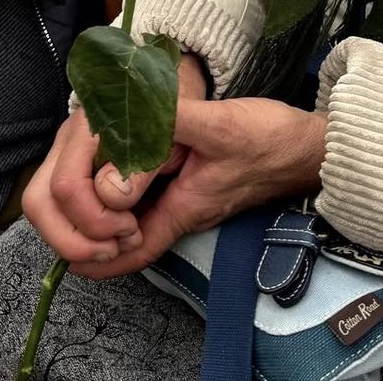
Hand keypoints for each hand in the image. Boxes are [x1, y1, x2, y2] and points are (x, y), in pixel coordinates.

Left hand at [25, 66, 330, 278]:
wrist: (311, 145)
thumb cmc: (270, 139)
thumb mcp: (218, 125)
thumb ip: (167, 126)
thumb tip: (120, 131)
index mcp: (184, 207)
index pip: (133, 249)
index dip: (98, 257)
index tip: (70, 251)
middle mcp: (184, 209)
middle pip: (129, 237)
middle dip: (95, 229)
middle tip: (71, 203)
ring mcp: (191, 196)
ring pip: (139, 215)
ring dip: (108, 207)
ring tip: (81, 183)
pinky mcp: (197, 181)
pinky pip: (155, 195)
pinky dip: (130, 185)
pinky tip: (116, 162)